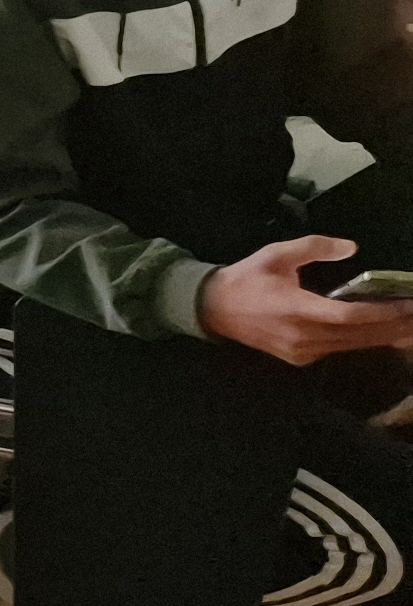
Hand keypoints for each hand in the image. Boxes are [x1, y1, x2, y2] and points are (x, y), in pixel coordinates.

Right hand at [198, 236, 412, 366]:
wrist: (213, 309)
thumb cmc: (246, 279)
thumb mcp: (275, 254)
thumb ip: (313, 247)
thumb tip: (351, 247)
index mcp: (296, 309)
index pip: (349, 316)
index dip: (382, 312)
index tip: (409, 305)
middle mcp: (302, 336)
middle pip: (359, 336)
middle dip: (395, 326)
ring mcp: (302, 351)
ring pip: (353, 346)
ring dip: (385, 336)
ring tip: (411, 326)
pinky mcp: (300, 358)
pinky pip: (340, 350)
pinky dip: (364, 342)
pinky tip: (382, 333)